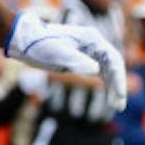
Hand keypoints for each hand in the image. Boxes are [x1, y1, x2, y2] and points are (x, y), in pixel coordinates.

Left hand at [6, 12, 126, 111]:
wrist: (25, 41)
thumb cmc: (39, 45)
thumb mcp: (56, 53)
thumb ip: (75, 61)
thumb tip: (96, 70)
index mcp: (91, 38)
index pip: (113, 59)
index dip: (119, 78)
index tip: (119, 96)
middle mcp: (93, 43)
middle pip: (114, 65)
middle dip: (118, 85)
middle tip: (119, 106)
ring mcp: (89, 50)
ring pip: (108, 70)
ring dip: (114, 86)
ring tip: (116, 106)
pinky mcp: (82, 58)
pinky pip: (101, 72)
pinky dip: (106, 84)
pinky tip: (108, 97)